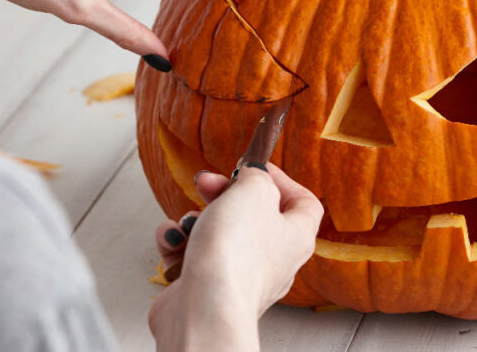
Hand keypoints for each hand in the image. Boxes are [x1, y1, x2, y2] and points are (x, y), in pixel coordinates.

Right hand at [148, 163, 321, 350]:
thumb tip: (253, 174)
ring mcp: (240, 277)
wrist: (204, 309)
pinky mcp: (207, 289)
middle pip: (253, 214)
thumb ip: (257, 176)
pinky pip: (193, 256)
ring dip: (196, 219)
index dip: (281, 180)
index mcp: (296, 237)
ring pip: (217, 234)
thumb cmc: (236, 252)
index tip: (254, 168)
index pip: (304, 203)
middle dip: (224, 193)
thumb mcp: (254, 191)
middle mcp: (273, 260)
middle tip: (205, 182)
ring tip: (189, 222)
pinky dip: (179, 244)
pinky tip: (172, 241)